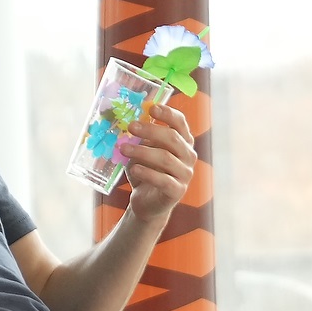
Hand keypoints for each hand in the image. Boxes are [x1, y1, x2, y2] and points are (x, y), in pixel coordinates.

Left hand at [116, 103, 199, 222]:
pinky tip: (133, 169)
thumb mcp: (142, 150)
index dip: (167, 114)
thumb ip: (140, 137)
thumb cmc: (145, 171)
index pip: (180, 123)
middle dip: (151, 130)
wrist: (147, 202)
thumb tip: (127, 119)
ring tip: (123, 148)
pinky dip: (147, 173)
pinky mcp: (177, 191)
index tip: (151, 107)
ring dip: (142, 151)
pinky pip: (163, 180)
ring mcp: (185, 174)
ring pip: (166, 158)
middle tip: (131, 126)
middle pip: (173, 138)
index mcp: (182, 142)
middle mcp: (188, 156)